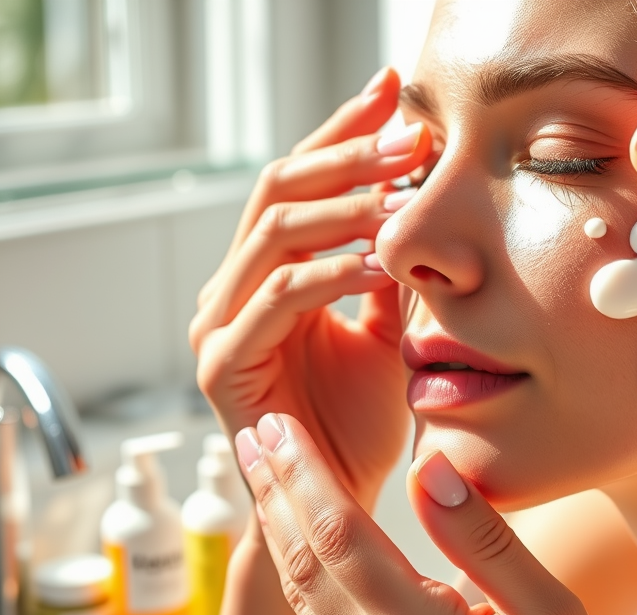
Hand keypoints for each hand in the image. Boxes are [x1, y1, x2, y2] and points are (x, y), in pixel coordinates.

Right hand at [190, 67, 432, 510]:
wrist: (338, 500)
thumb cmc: (360, 421)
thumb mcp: (384, 332)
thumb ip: (386, 274)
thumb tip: (415, 209)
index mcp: (268, 275)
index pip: (299, 184)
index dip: (341, 134)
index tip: (394, 93)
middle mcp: (234, 289)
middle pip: (277, 190)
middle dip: (346, 155)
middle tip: (410, 134)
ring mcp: (221, 324)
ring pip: (274, 234)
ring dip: (343, 206)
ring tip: (404, 193)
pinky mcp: (223, 365)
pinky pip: (279, 298)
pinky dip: (332, 273)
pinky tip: (381, 264)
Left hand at [234, 413, 636, 614]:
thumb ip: (488, 542)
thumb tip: (428, 470)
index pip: (342, 537)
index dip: (306, 474)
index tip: (282, 425)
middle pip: (304, 558)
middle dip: (276, 487)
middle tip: (255, 429)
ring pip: (297, 587)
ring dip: (274, 520)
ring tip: (257, 466)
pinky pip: (311, 611)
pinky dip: (291, 558)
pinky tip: (289, 527)